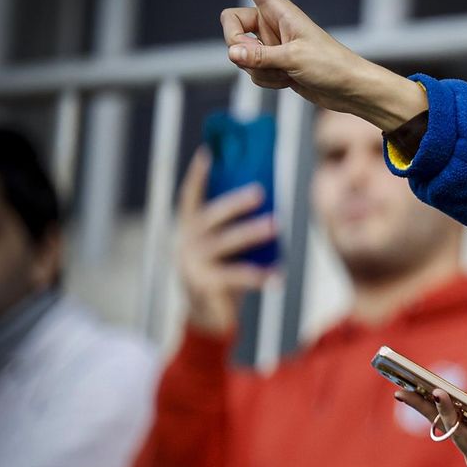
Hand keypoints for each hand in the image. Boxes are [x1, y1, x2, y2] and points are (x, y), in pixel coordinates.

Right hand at [175, 148, 274, 333]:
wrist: (205, 314)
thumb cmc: (220, 271)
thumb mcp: (222, 247)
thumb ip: (232, 227)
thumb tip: (265, 198)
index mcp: (189, 227)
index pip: (190, 196)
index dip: (198, 175)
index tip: (208, 152)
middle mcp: (187, 241)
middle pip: (212, 216)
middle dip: (236, 203)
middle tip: (260, 191)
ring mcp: (193, 263)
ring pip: (227, 243)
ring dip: (252, 233)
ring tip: (277, 226)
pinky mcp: (205, 285)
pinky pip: (238, 277)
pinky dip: (260, 277)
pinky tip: (279, 277)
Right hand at [211, 0, 427, 131]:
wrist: (349, 90)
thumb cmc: (332, 66)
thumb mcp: (294, 59)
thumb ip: (260, 56)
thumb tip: (231, 53)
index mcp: (281, 10)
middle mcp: (273, 24)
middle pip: (232, 24)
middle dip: (237, 44)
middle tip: (255, 58)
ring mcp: (272, 44)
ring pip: (241, 53)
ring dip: (258, 69)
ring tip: (286, 73)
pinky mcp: (274, 63)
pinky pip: (252, 70)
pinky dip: (265, 79)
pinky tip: (288, 81)